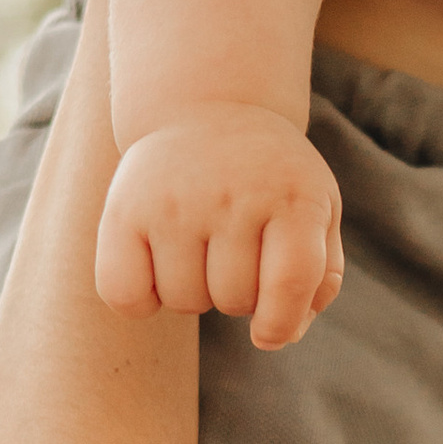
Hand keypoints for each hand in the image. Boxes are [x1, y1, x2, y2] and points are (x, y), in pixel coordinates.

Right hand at [95, 105, 344, 341]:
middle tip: (232, 255)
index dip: (280, 323)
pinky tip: (156, 269)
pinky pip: (124, 294)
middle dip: (236, 296)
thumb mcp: (316, 210)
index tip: (268, 333)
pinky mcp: (125, 207)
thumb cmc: (271, 179)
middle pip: (232, 300)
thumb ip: (318, 276)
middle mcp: (233, 193)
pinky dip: (139, 300)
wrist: (209, 108)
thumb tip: (283, 335)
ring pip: (183, 301)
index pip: (291, 281)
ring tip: (199, 250)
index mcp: (294, 196)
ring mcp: (176, 200)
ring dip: (193, 294)